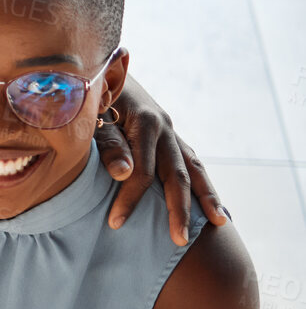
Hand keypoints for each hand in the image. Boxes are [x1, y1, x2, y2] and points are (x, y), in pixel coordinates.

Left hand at [99, 79, 227, 243]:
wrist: (100, 67)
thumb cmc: (89, 96)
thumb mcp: (92, 117)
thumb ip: (108, 144)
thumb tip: (124, 174)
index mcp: (144, 123)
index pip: (142, 172)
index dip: (130, 199)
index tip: (116, 223)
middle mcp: (164, 127)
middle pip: (176, 174)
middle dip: (178, 209)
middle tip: (178, 241)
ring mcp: (170, 131)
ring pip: (194, 168)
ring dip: (205, 197)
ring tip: (219, 223)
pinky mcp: (170, 135)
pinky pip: (192, 163)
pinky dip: (204, 183)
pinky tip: (213, 203)